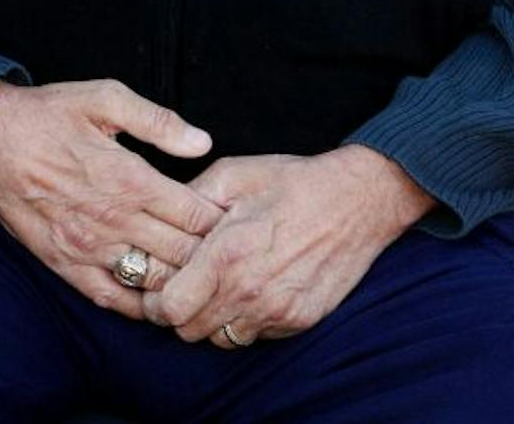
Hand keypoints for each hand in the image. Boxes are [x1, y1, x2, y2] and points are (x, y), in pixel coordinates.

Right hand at [0, 78, 224, 318]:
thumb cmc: (48, 114)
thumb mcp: (104, 97)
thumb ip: (157, 121)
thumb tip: (203, 142)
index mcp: (129, 178)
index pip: (195, 215)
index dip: (223, 222)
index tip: (238, 222)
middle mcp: (113, 220)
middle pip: (182, 254)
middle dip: (212, 256)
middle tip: (233, 255)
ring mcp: (88, 248)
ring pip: (152, 280)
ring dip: (182, 282)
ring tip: (205, 279)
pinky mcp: (65, 264)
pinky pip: (111, 298)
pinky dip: (139, 305)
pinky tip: (159, 302)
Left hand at [142, 145, 433, 345]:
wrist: (358, 200)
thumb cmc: (292, 182)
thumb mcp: (234, 174)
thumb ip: (191, 198)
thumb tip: (159, 216)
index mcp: (227, 255)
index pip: (171, 309)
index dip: (155, 301)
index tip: (156, 286)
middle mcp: (250, 292)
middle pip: (190, 332)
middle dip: (178, 312)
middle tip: (183, 285)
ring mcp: (277, 312)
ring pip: (221, 340)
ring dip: (210, 320)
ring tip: (216, 286)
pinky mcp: (298, 321)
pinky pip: (254, 336)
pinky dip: (243, 320)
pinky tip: (248, 289)